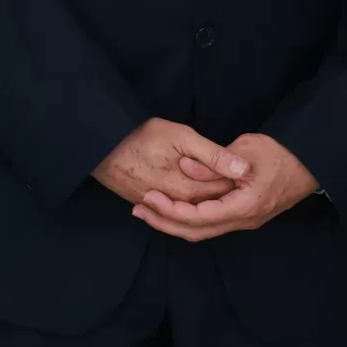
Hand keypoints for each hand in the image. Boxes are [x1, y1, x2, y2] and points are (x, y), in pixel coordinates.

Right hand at [93, 118, 244, 205]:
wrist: (99, 147)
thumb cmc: (139, 136)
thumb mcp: (181, 137)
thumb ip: (214, 155)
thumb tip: (243, 169)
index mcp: (189, 191)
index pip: (226, 194)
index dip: (239, 181)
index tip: (248, 166)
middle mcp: (176, 206)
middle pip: (211, 204)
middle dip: (225, 191)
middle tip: (235, 172)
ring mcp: (160, 208)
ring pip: (192, 209)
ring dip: (206, 198)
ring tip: (215, 180)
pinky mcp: (146, 204)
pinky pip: (172, 210)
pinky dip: (187, 202)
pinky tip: (193, 190)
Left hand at [134, 132, 320, 241]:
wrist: (310, 162)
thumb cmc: (281, 153)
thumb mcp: (246, 149)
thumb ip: (214, 161)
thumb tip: (185, 168)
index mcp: (245, 206)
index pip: (200, 217)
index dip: (171, 210)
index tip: (149, 197)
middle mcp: (244, 221)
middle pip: (197, 232)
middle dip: (165, 222)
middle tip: (139, 208)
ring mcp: (244, 221)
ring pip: (203, 231)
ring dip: (174, 222)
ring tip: (148, 210)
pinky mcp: (243, 216)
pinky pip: (211, 224)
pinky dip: (189, 219)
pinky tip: (173, 207)